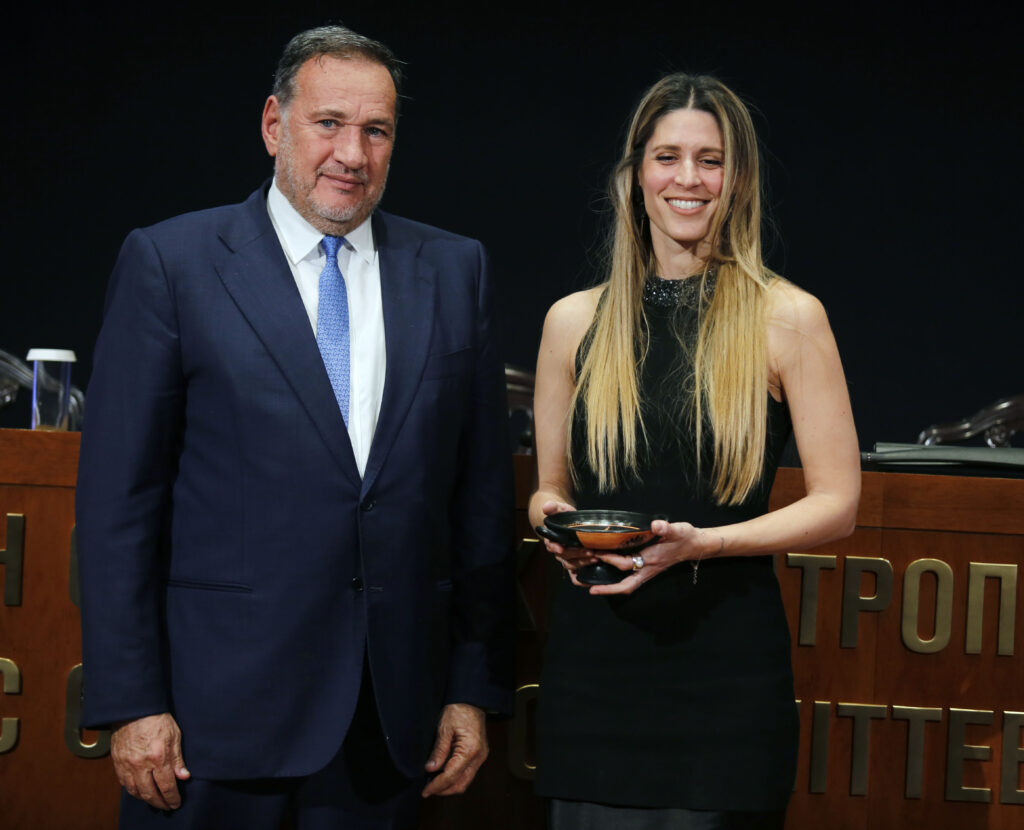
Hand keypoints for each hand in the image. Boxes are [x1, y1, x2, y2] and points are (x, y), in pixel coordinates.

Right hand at [110, 713, 189, 809]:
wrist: (134, 709)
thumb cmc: (156, 719)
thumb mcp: (174, 735)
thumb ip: (178, 759)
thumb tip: (183, 776)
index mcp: (158, 757)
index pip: (167, 786)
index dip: (172, 798)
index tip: (176, 803)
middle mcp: (141, 764)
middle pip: (150, 793)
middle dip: (160, 803)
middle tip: (167, 806)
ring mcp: (127, 765)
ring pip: (135, 791)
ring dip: (146, 799)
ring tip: (155, 800)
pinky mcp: (118, 763)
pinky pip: (124, 783)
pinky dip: (133, 791)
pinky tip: (140, 790)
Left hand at [422, 703, 487, 796]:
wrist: (471, 700)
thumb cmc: (458, 710)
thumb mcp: (444, 729)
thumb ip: (438, 751)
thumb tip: (430, 769)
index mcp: (470, 751)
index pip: (451, 776)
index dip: (437, 786)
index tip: (425, 791)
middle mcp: (478, 757)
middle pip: (461, 784)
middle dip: (444, 790)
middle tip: (428, 790)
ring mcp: (480, 757)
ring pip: (465, 781)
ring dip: (450, 786)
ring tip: (434, 784)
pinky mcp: (479, 755)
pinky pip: (468, 773)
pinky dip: (456, 778)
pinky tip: (443, 775)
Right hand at [538, 500, 597, 581]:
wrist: (566, 522)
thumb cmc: (562, 516)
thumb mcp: (558, 508)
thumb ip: (553, 507)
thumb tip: (546, 506)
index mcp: (552, 539)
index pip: (551, 544)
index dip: (555, 547)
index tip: (560, 548)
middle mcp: (558, 551)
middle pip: (565, 556)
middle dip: (577, 555)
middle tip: (590, 551)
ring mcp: (567, 558)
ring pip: (571, 565)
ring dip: (583, 563)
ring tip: (595, 558)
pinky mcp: (575, 563)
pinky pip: (575, 576)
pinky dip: (581, 580)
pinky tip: (591, 580)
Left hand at [588, 519, 714, 595]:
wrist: (696, 545)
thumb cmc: (685, 537)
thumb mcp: (677, 530)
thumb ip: (666, 528)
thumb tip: (656, 525)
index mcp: (651, 560)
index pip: (626, 563)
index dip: (611, 559)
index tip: (597, 553)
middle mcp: (648, 569)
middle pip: (626, 584)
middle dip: (608, 587)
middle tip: (590, 587)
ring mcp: (648, 571)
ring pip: (627, 585)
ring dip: (611, 587)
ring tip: (592, 586)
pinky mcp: (648, 569)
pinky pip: (630, 580)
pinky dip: (617, 581)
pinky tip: (607, 576)